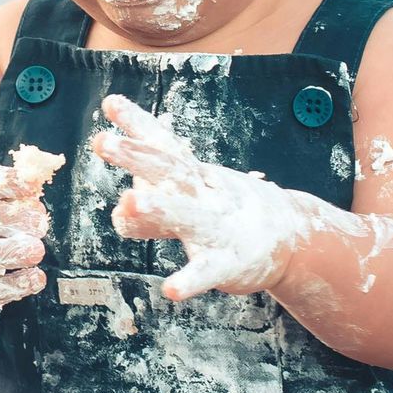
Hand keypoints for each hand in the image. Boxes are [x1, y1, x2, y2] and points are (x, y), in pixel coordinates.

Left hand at [93, 93, 311, 299]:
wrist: (290, 239)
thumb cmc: (229, 214)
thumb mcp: (194, 198)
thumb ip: (155, 199)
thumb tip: (123, 204)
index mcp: (194, 176)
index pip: (163, 145)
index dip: (137, 124)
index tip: (111, 103)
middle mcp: (204, 194)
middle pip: (168, 170)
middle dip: (135, 156)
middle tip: (102, 142)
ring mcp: (216, 227)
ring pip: (185, 216)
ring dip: (158, 209)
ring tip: (128, 203)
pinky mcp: (225, 263)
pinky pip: (205, 272)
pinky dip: (189, 280)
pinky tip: (171, 290)